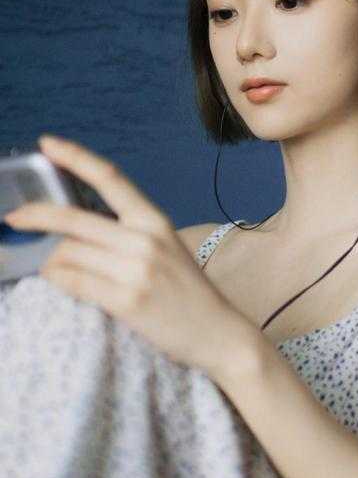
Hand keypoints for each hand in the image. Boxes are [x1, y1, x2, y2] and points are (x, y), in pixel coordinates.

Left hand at [4, 134, 254, 379]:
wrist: (218, 334)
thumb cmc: (188, 292)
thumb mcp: (166, 248)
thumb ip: (129, 232)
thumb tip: (76, 228)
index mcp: (154, 220)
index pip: (110, 178)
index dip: (75, 157)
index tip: (47, 143)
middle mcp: (144, 240)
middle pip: (74, 219)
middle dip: (35, 216)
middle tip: (13, 217)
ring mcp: (136, 271)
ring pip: (68, 254)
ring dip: (48, 260)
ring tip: (48, 266)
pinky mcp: (127, 301)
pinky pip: (74, 283)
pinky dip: (58, 280)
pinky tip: (58, 281)